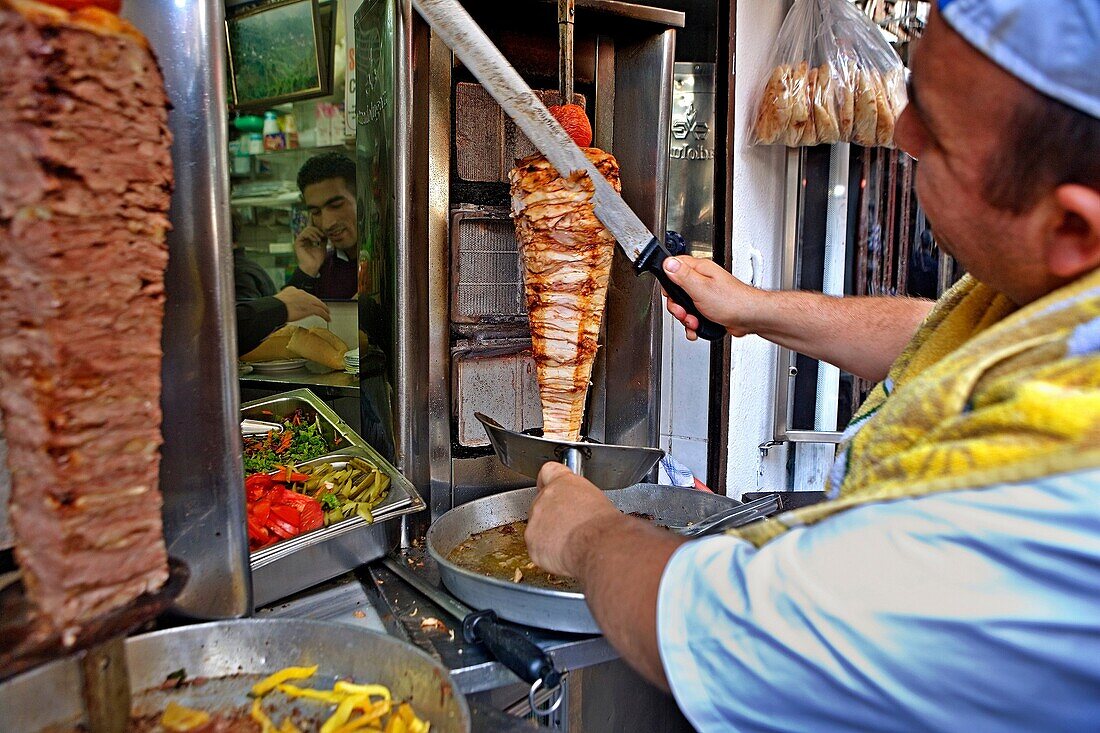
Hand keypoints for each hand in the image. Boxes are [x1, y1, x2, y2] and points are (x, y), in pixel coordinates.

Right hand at [274, 287, 329, 322]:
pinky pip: (321, 311)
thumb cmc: (274, 307)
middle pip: (313, 298)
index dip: (308, 299)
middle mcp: (301, 293)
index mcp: (292, 290)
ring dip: (324, 309)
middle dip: (318, 303)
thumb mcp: (278, 302)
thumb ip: (283, 303)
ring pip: (319, 304)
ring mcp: (307, 300)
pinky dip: (325, 315)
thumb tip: (281, 310)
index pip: (303, 294)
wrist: (276, 308)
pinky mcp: (310, 308)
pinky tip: (328, 319)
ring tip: (327, 313)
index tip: (309, 302)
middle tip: (322, 308)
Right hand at [294, 226, 326, 276]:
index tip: (325, 234)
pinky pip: (303, 234)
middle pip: (309, 228)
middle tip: (323, 235)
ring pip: (306, 229)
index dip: (319, 229)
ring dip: (315, 233)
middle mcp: (304, 239)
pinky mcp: (298, 243)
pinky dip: (311, 235)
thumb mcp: (322, 247)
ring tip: (320, 239)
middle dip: (317, 230)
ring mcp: (300, 240)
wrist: (313, 266)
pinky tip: (316, 240)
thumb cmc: (317, 259)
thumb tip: (326, 234)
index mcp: (308, 240)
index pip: (312, 230)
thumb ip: (323, 240)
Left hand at [525, 463, 620, 577]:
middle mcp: (545, 497)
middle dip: (552, 516)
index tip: (552, 488)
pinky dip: (547, 553)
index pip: (549, 471)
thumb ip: (581, 498)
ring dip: (549, 535)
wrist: (599, 545)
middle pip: (542, 504)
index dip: (550, 481)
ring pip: (538, 527)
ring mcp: (536, 520)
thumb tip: (583, 507)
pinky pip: (537, 548)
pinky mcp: (532, 542)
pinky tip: (564, 554)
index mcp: (563, 483)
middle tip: (570, 527)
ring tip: (571, 543)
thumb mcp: (598, 501)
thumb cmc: (604, 525)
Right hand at [661, 256, 762, 339]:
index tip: (672, 293)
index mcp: (700, 269)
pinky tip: (697, 328)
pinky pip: (694, 315)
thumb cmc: (733, 302)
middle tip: (684, 311)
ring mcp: (706, 294)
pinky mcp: (709, 307)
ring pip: (685, 305)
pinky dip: (693, 324)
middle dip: (677, 305)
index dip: (668, 281)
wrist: (750, 318)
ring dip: (686, 317)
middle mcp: (703, 279)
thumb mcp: (701, 287)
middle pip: (677, 289)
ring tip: (694, 321)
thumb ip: (682, 275)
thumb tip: (668, 262)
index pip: (675, 266)